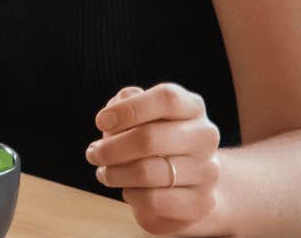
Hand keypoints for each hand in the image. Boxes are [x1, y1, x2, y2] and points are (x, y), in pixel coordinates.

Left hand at [87, 84, 223, 234]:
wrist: (187, 184)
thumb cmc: (154, 141)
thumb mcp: (141, 116)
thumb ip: (127, 103)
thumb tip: (117, 105)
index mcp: (192, 107)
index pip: (166, 99)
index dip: (128, 109)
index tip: (101, 122)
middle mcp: (205, 136)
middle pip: (150, 138)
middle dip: (111, 148)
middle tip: (93, 154)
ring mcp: (207, 171)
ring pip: (147, 172)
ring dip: (115, 173)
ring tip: (104, 172)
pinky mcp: (201, 203)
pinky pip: (153, 200)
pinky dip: (131, 195)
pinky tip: (128, 190)